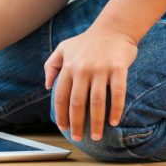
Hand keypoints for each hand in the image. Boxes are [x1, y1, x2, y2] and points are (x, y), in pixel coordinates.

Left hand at [44, 26, 137, 141]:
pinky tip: (114, 122)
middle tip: (78, 137)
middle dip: (76, 123)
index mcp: (68, 66)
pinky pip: (117, 93)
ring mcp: (100, 69)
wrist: (113, 28)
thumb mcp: (64, 48)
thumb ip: (51, 65)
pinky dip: (115, 109)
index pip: (61, 96)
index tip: (63, 128)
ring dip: (96, 122)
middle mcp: (82, 69)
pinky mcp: (118, 68)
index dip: (61, 114)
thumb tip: (47, 86)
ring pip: (97, 101)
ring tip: (96, 136)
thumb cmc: (87, 41)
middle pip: (77, 102)